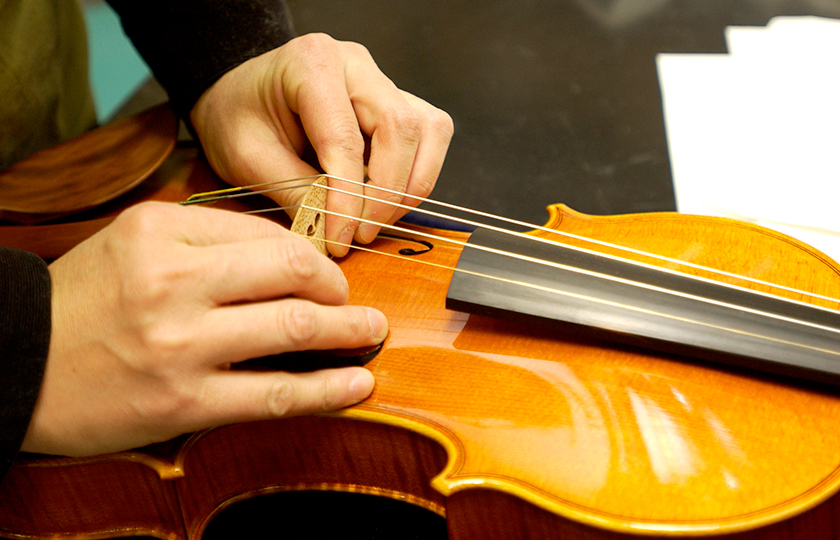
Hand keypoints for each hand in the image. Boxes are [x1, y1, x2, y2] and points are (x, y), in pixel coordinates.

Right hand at [21, 202, 382, 456]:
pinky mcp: (185, 400)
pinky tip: (358, 383)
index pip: (266, 235)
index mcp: (160, 232)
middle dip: (338, 288)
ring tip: (371, 333)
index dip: (311, 256)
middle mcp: (172, 280)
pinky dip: (328, 389)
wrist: (16, 364)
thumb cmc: (84, 301)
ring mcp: (180, 343)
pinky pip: (276, 393)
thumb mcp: (134, 243)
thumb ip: (209, 240)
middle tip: (355, 301)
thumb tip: (291, 255)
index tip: (327, 273)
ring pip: (294, 329)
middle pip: (292, 272)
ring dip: (349, 331)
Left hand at [189, 33, 453, 255]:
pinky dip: (417, 175)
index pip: (346, 139)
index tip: (340, 239)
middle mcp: (356, 64)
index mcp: (312, 63)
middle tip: (360, 234)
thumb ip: (296, 192)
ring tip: (374, 220)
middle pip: (401, 128)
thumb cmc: (238, 119)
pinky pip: (430, 136)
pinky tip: (385, 199)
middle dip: (387, 193)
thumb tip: (335, 231)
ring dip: (411, 185)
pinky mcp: (398, 102)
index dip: (349, 197)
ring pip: (428, 131)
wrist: (240, 98)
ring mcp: (382, 81)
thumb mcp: (247, 159)